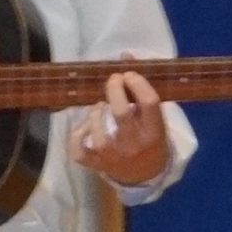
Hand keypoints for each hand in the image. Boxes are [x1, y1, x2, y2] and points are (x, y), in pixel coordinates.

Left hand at [67, 63, 169, 187]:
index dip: (137, 82)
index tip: (129, 74)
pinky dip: (77, 135)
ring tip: (100, 106)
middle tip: (113, 80)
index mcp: (154, 132)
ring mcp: (114, 157)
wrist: (145, 176)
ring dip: (96, 112)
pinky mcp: (97, 165)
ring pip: (98, 132)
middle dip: (114, 89)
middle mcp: (134, 145)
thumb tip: (125, 55)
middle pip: (121, 113)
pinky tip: (85, 128)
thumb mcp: (154, 117)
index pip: (150, 102)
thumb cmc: (151, 139)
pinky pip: (79, 150)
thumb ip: (141, 89)